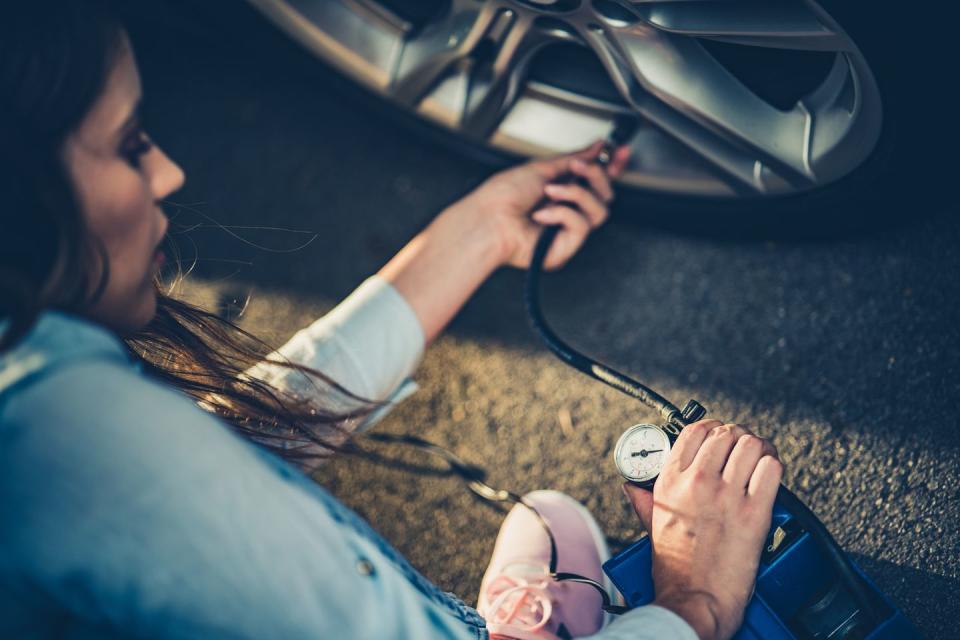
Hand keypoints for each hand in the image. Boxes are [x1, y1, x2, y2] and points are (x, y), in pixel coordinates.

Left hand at [450, 140, 630, 269]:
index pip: (596, 180)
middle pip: (605, 194)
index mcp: (561, 190)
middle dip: (596, 175)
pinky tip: (542, 214)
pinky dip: (562, 214)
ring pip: (600, 211)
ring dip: (576, 194)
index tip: (620, 152)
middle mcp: (567, 210)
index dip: (612, 166)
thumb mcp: (542, 167)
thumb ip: (574, 158)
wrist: (487, 220)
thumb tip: (595, 147)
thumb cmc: (502, 196)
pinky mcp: (564, 247)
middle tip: (578, 167)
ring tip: (551, 192)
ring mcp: (567, 230)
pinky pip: (582, 226)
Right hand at [623, 420, 782, 639]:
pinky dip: (774, 468)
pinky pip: (772, 469)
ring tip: (759, 460)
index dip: (713, 428)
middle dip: (739, 438)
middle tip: (742, 451)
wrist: (695, 599)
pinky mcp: (754, 514)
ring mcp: (726, 496)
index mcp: (670, 481)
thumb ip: (643, 500)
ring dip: (759, 449)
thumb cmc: (675, 569)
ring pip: (752, 444)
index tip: (719, 438)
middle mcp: (697, 482)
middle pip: (727, 433)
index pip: (696, 430)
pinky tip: (768, 477)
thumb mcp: (651, 526)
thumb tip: (631, 487)